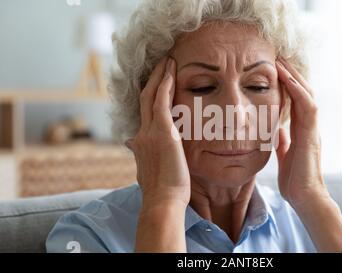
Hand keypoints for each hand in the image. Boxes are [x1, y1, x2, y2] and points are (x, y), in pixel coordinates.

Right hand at [126, 56, 189, 208]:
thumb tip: (130, 144)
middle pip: (144, 99)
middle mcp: (141, 134)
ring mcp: (150, 132)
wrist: (162, 202)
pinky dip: (165, 84)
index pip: (144, 113)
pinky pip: (161, 101)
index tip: (155, 84)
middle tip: (161, 64)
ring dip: (160, 76)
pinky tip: (171, 71)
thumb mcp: (148, 170)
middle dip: (152, 80)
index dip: (149, 96)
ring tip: (168, 61)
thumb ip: (141, 154)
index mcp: (140, 143)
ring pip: (151, 95)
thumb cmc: (162, 192)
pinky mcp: (161, 132)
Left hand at [275, 57, 329, 208]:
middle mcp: (309, 125)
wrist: (305, 197)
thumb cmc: (295, 179)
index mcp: (302, 130)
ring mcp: (312, 128)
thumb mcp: (285, 155)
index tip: (275, 69)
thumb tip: (278, 130)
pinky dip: (298, 90)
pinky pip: (307, 106)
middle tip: (278, 57)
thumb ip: (284, 140)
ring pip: (307, 94)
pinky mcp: (312, 134)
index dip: (287, 84)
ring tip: (281, 60)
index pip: (295, 100)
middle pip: (302, 92)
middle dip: (291, 74)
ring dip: (294, 76)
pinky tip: (288, 78)